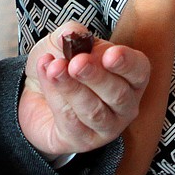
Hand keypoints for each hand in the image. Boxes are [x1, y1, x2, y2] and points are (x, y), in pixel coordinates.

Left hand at [18, 22, 150, 158]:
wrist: (35, 92)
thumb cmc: (61, 63)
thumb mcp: (63, 42)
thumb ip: (71, 33)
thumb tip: (74, 33)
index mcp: (129, 75)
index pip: (139, 70)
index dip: (126, 63)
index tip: (109, 55)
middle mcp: (125, 104)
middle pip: (118, 94)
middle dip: (96, 77)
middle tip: (76, 63)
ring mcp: (107, 126)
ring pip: (94, 111)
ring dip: (72, 88)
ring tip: (54, 68)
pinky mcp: (84, 141)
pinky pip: (71, 122)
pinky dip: (56, 98)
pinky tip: (46, 77)